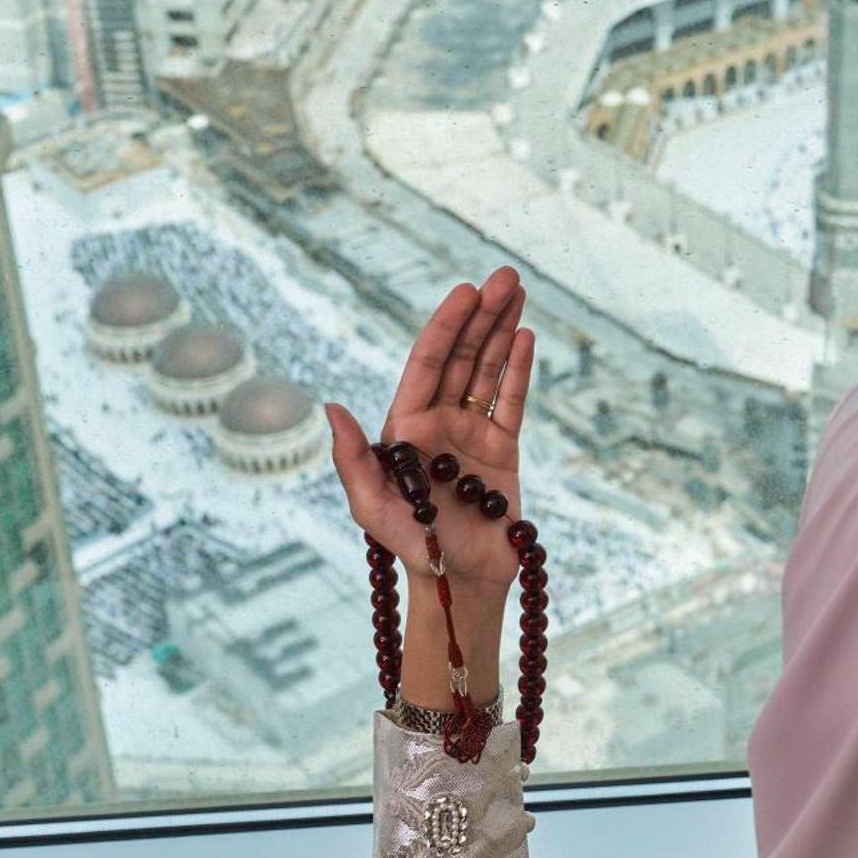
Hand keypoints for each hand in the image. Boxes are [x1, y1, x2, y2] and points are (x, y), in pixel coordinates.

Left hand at [325, 266, 534, 592]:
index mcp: (405, 426)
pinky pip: (511, 402)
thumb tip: (332, 407)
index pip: (428, 363)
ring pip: (489, 370)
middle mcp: (438, 421)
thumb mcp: (371, 507)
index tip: (467, 292)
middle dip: (483, 315)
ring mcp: (472, 433)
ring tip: (519, 292)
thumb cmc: (409, 547)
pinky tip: (526, 337)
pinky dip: (519, 369)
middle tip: (506, 277)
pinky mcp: (503, 449)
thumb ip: (353, 458)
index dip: (447, 325)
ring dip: (503, 330)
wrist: (458, 580)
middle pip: (463, 356)